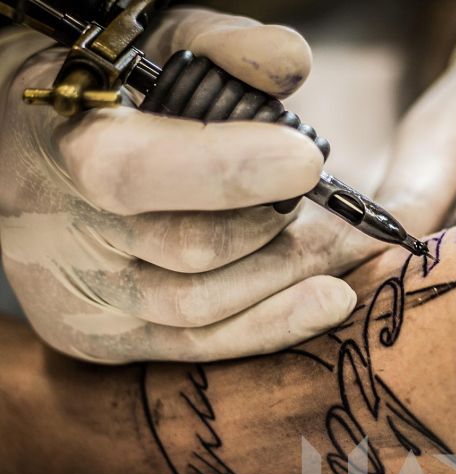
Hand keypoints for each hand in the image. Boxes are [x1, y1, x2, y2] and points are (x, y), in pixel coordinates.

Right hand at [0, 9, 367, 362]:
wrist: (28, 158)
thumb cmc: (103, 95)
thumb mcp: (147, 47)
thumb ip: (218, 46)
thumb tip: (291, 61)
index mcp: (57, 143)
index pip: (135, 171)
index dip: (227, 170)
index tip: (306, 160)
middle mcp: (56, 231)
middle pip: (187, 250)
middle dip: (275, 224)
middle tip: (314, 191)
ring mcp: (78, 295)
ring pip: (199, 309)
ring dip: (284, 273)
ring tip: (326, 237)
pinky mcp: (104, 338)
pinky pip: (199, 347)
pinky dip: (274, 324)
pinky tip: (329, 299)